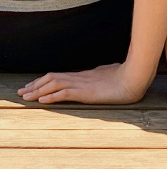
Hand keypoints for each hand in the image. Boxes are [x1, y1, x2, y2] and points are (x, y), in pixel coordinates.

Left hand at [17, 62, 147, 104]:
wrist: (136, 75)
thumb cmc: (128, 75)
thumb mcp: (112, 75)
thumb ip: (103, 76)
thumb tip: (100, 75)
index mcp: (86, 74)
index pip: (60, 76)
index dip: (45, 80)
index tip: (33, 85)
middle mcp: (81, 77)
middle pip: (53, 78)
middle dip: (35, 84)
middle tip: (22, 91)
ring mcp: (83, 83)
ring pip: (55, 84)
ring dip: (38, 90)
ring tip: (25, 96)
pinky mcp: (87, 92)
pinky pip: (65, 93)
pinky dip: (52, 95)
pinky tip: (42, 99)